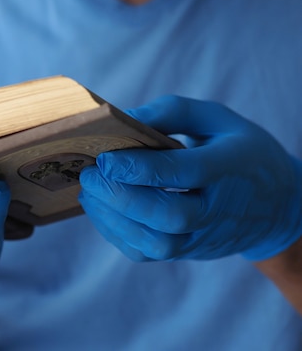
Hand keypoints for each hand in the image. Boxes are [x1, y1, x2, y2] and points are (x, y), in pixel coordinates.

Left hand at [78, 95, 301, 261]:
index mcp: (230, 167)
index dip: (139, 167)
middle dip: (122, 197)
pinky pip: (149, 254)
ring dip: (114, 219)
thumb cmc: (238, 150)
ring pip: (158, 243)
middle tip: (89, 175)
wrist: (277, 204)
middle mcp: (219, 209)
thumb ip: (171, 112)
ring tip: (88, 192)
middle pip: (170, 216)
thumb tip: (121, 117)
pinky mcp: (189, 252)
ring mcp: (205, 237)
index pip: (183, 172)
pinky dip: (118, 235)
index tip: (103, 158)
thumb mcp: (216, 118)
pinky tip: (101, 210)